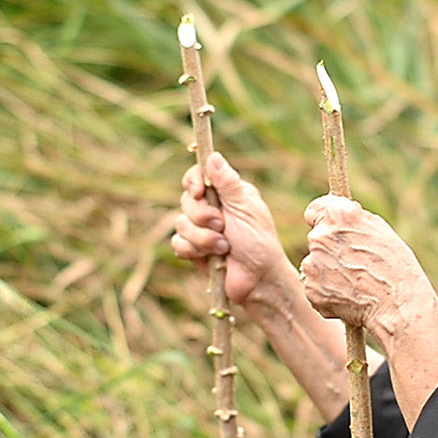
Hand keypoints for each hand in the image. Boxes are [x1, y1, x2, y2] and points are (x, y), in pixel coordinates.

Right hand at [171, 153, 292, 306]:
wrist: (258, 280)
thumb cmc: (260, 243)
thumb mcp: (247, 209)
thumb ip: (228, 183)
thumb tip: (213, 156)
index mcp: (227, 194)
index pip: (198, 176)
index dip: (193, 182)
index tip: (200, 192)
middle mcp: (212, 208)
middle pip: (186, 199)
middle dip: (202, 215)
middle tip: (222, 226)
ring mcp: (201, 229)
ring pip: (180, 223)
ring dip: (202, 237)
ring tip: (224, 247)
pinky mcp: (193, 250)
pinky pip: (178, 243)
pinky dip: (193, 250)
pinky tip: (211, 257)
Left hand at [300, 195, 431, 342]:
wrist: (396, 305)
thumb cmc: (396, 267)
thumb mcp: (380, 231)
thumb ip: (353, 221)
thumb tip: (338, 219)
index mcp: (338, 215)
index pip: (314, 210)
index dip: (322, 220)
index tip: (329, 229)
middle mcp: (320, 236)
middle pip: (317, 239)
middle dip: (331, 250)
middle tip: (355, 265)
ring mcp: (312, 263)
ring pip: (316, 265)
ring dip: (329, 272)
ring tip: (356, 284)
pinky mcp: (310, 288)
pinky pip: (316, 287)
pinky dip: (328, 292)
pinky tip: (349, 297)